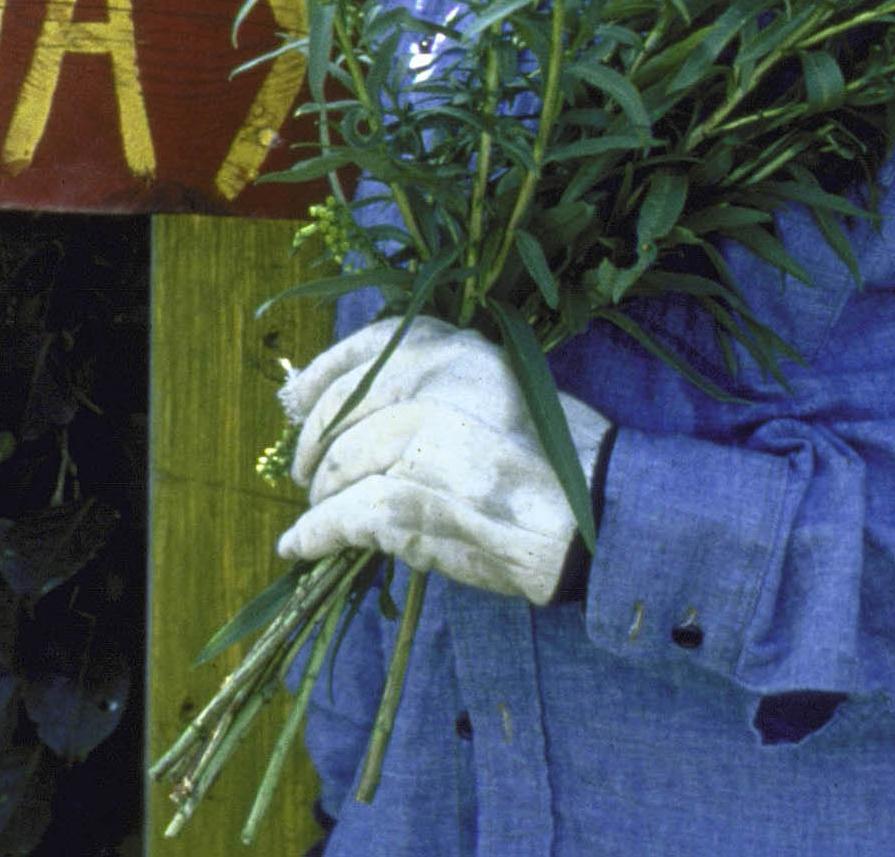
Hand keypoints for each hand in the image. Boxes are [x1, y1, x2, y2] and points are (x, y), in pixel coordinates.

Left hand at [274, 315, 608, 604]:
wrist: (599, 519)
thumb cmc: (558, 463)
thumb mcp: (500, 391)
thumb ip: (433, 387)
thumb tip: (344, 402)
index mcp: (458, 351)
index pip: (367, 349)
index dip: (320, 376)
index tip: (295, 402)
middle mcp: (434, 384)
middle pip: (340, 410)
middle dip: (315, 447)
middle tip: (307, 473)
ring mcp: (421, 440)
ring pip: (340, 466)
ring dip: (321, 495)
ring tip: (320, 511)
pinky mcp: (412, 499)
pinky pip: (343, 514)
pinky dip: (314, 534)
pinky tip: (299, 545)